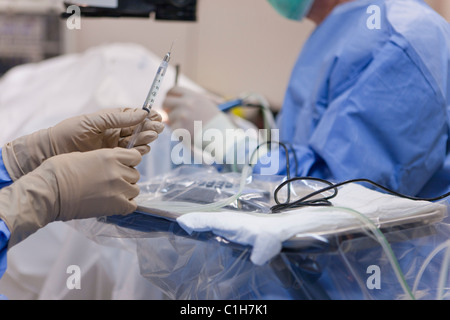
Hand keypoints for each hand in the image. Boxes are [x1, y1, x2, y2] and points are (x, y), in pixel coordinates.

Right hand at [0, 148, 141, 247]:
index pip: (136, 156)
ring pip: (135, 189)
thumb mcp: (83, 155)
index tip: (122, 165)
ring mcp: (118, 188)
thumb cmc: (59, 172)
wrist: (50, 192)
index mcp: (110, 156)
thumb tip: (109, 162)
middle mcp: (118, 171)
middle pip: (135, 174)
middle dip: (126, 177)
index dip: (130, 161)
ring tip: (111, 194)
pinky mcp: (116, 205)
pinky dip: (126, 205)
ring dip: (126, 191)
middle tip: (112, 182)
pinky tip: (114, 204)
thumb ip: (102, 158)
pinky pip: (132, 205)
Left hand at [2, 108, 163, 180]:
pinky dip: (138, 152)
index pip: (133, 117)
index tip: (157, 116)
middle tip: (158, 128)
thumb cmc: (68, 133)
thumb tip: (142, 113)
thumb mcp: (93, 121)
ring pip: (136, 142)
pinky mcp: (112, 160)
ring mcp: (114, 147)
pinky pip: (129, 155)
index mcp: (110, 121)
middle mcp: (114, 133)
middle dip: (149, 128)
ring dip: (146, 139)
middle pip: (138, 130)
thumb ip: (117, 118)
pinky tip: (143, 148)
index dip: (146, 117)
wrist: (51, 153)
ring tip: (152, 136)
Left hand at [163, 86, 220, 136]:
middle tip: (169, 113)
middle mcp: (186, 103)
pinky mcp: (180, 127)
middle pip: (166, 101)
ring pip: (169, 117)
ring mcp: (182, 115)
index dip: (170, 95)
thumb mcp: (207, 105)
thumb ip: (190, 103)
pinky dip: (179, 132)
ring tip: (189, 127)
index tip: (170, 101)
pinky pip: (173, 128)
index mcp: (193, 96)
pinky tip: (190, 133)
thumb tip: (171, 106)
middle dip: (167, 108)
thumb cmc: (217, 121)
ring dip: (176, 122)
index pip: (173, 89)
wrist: (222, 135)